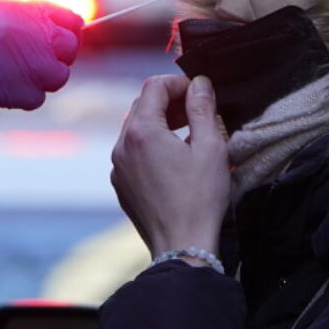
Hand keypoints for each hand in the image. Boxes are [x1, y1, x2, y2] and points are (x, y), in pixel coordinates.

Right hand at [0, 0, 82, 110]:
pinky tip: (2, 85)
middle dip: (54, 55)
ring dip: (40, 77)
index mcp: (36, 13)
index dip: (64, 31)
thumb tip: (51, 28)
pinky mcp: (26, 94)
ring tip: (12, 72)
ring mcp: (38, 68)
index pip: (73, 22)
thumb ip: (30, 18)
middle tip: (30, 59)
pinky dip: (23, 95)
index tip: (53, 39)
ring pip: (58, 76)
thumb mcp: (0, 10)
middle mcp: (43, 38)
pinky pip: (37, 98)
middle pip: (69, 50)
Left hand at [110, 75, 229, 259]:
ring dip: (160, 122)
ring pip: (136, 129)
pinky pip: (133, 152)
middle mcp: (122, 146)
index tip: (200, 92)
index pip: (154, 86)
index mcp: (141, 132)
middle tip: (198, 110)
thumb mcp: (210, 147)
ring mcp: (118, 166)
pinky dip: (151, 145)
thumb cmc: (199, 198)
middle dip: (170, 101)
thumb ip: (202, 108)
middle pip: (142, 106)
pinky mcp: (121, 184)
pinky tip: (175, 158)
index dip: (179, 82)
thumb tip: (199, 83)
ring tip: (189, 132)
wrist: (181, 246)